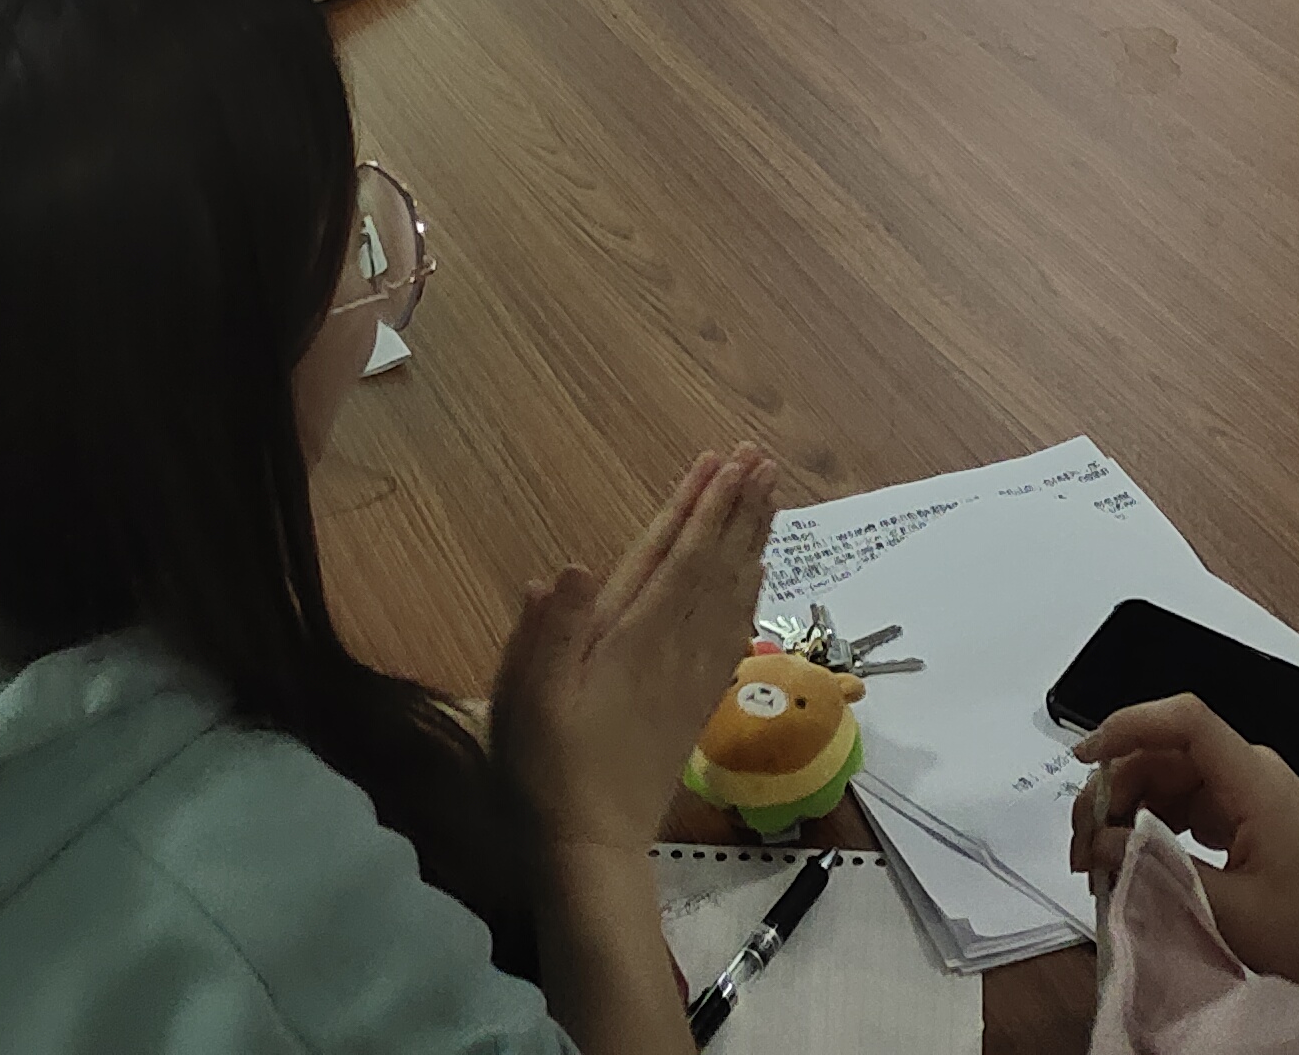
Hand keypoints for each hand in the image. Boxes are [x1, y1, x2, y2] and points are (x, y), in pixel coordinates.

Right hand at [491, 446, 779, 850]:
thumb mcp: (530, 697)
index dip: (702, 505)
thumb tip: (570, 564)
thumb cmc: (550, 765)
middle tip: (761, 457)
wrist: (593, 842)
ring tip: (769, 494)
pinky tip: (757, 571)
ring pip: (732, 591)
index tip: (725, 461)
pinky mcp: (698, 699)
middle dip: (738, 506)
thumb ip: (551, 630)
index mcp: (632, 636)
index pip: (677, 555)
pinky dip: (750, 590)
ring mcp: (692, 673)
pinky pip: (734, 629)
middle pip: (715, 563)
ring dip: (752, 538)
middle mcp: (673, 646)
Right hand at [1071, 696, 1298, 1000]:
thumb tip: (1099, 845)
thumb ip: (1158, 871)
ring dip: (1125, 814)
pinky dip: (1149, 830)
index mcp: (1253, 780)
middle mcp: (1247, 774)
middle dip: (1112, 791)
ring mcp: (1246, 794)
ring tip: (1096, 865)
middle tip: (1080, 851)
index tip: (1083, 759)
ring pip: (1167, 781)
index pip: (1184, 720)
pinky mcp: (1243, 818)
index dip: (1128, 726)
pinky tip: (1129, 864)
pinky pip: (1183, 808)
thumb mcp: (1233, 911)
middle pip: (1162, 754)